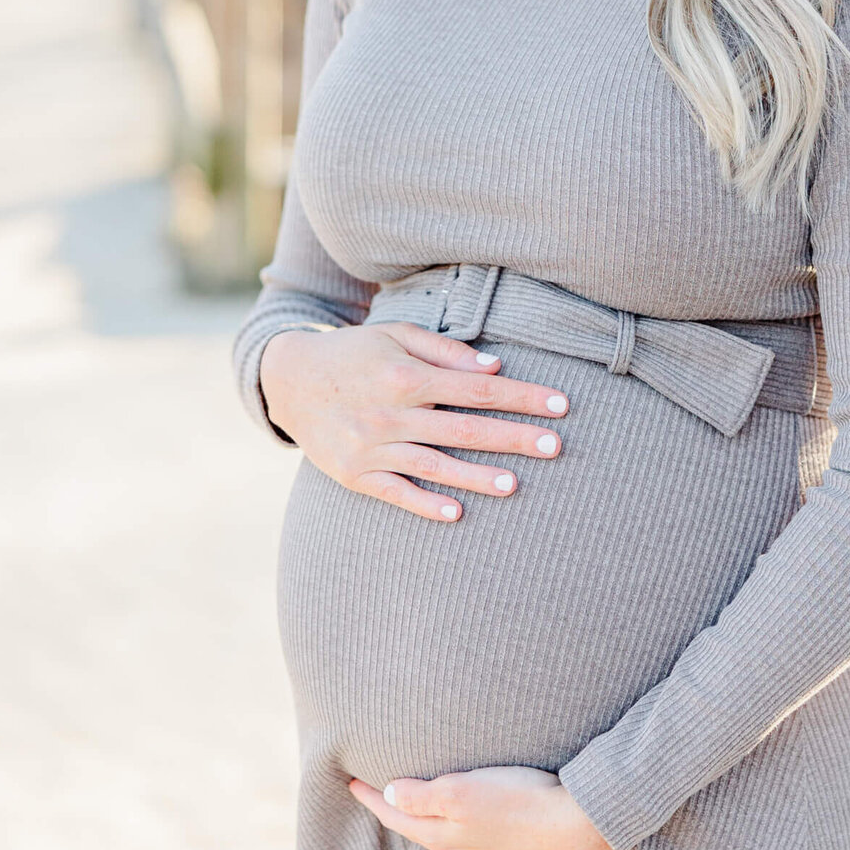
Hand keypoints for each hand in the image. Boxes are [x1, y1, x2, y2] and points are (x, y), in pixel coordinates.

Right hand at [258, 320, 569, 522]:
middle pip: (465, 428)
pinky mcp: (354, 474)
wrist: (288, 380)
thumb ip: (444, 350)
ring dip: (476, 476)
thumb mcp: (395, 335)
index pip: (478, 388)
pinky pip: (395, 493)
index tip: (561, 405)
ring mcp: (372, 446)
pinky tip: (456, 514)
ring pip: (434, 465)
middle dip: (514, 437)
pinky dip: (425, 504)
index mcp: (406, 375)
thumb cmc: (354, 353)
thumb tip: (494, 366)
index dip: (522, 396)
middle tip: (557, 446)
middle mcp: (391, 412)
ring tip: (515, 485)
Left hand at [348, 765, 613, 849]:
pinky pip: (480, 847)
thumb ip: (421, 796)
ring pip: (450, 842)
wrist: (571, 824)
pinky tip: (475, 825)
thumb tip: (389, 795)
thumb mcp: (460, 790)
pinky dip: (467, 833)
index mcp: (443, 835)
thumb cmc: (515, 800)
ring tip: (427, 806)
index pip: (396, 817)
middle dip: (400, 813)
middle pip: (421, 832)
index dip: (371, 799)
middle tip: (382, 793)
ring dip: (434, 824)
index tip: (350, 782)